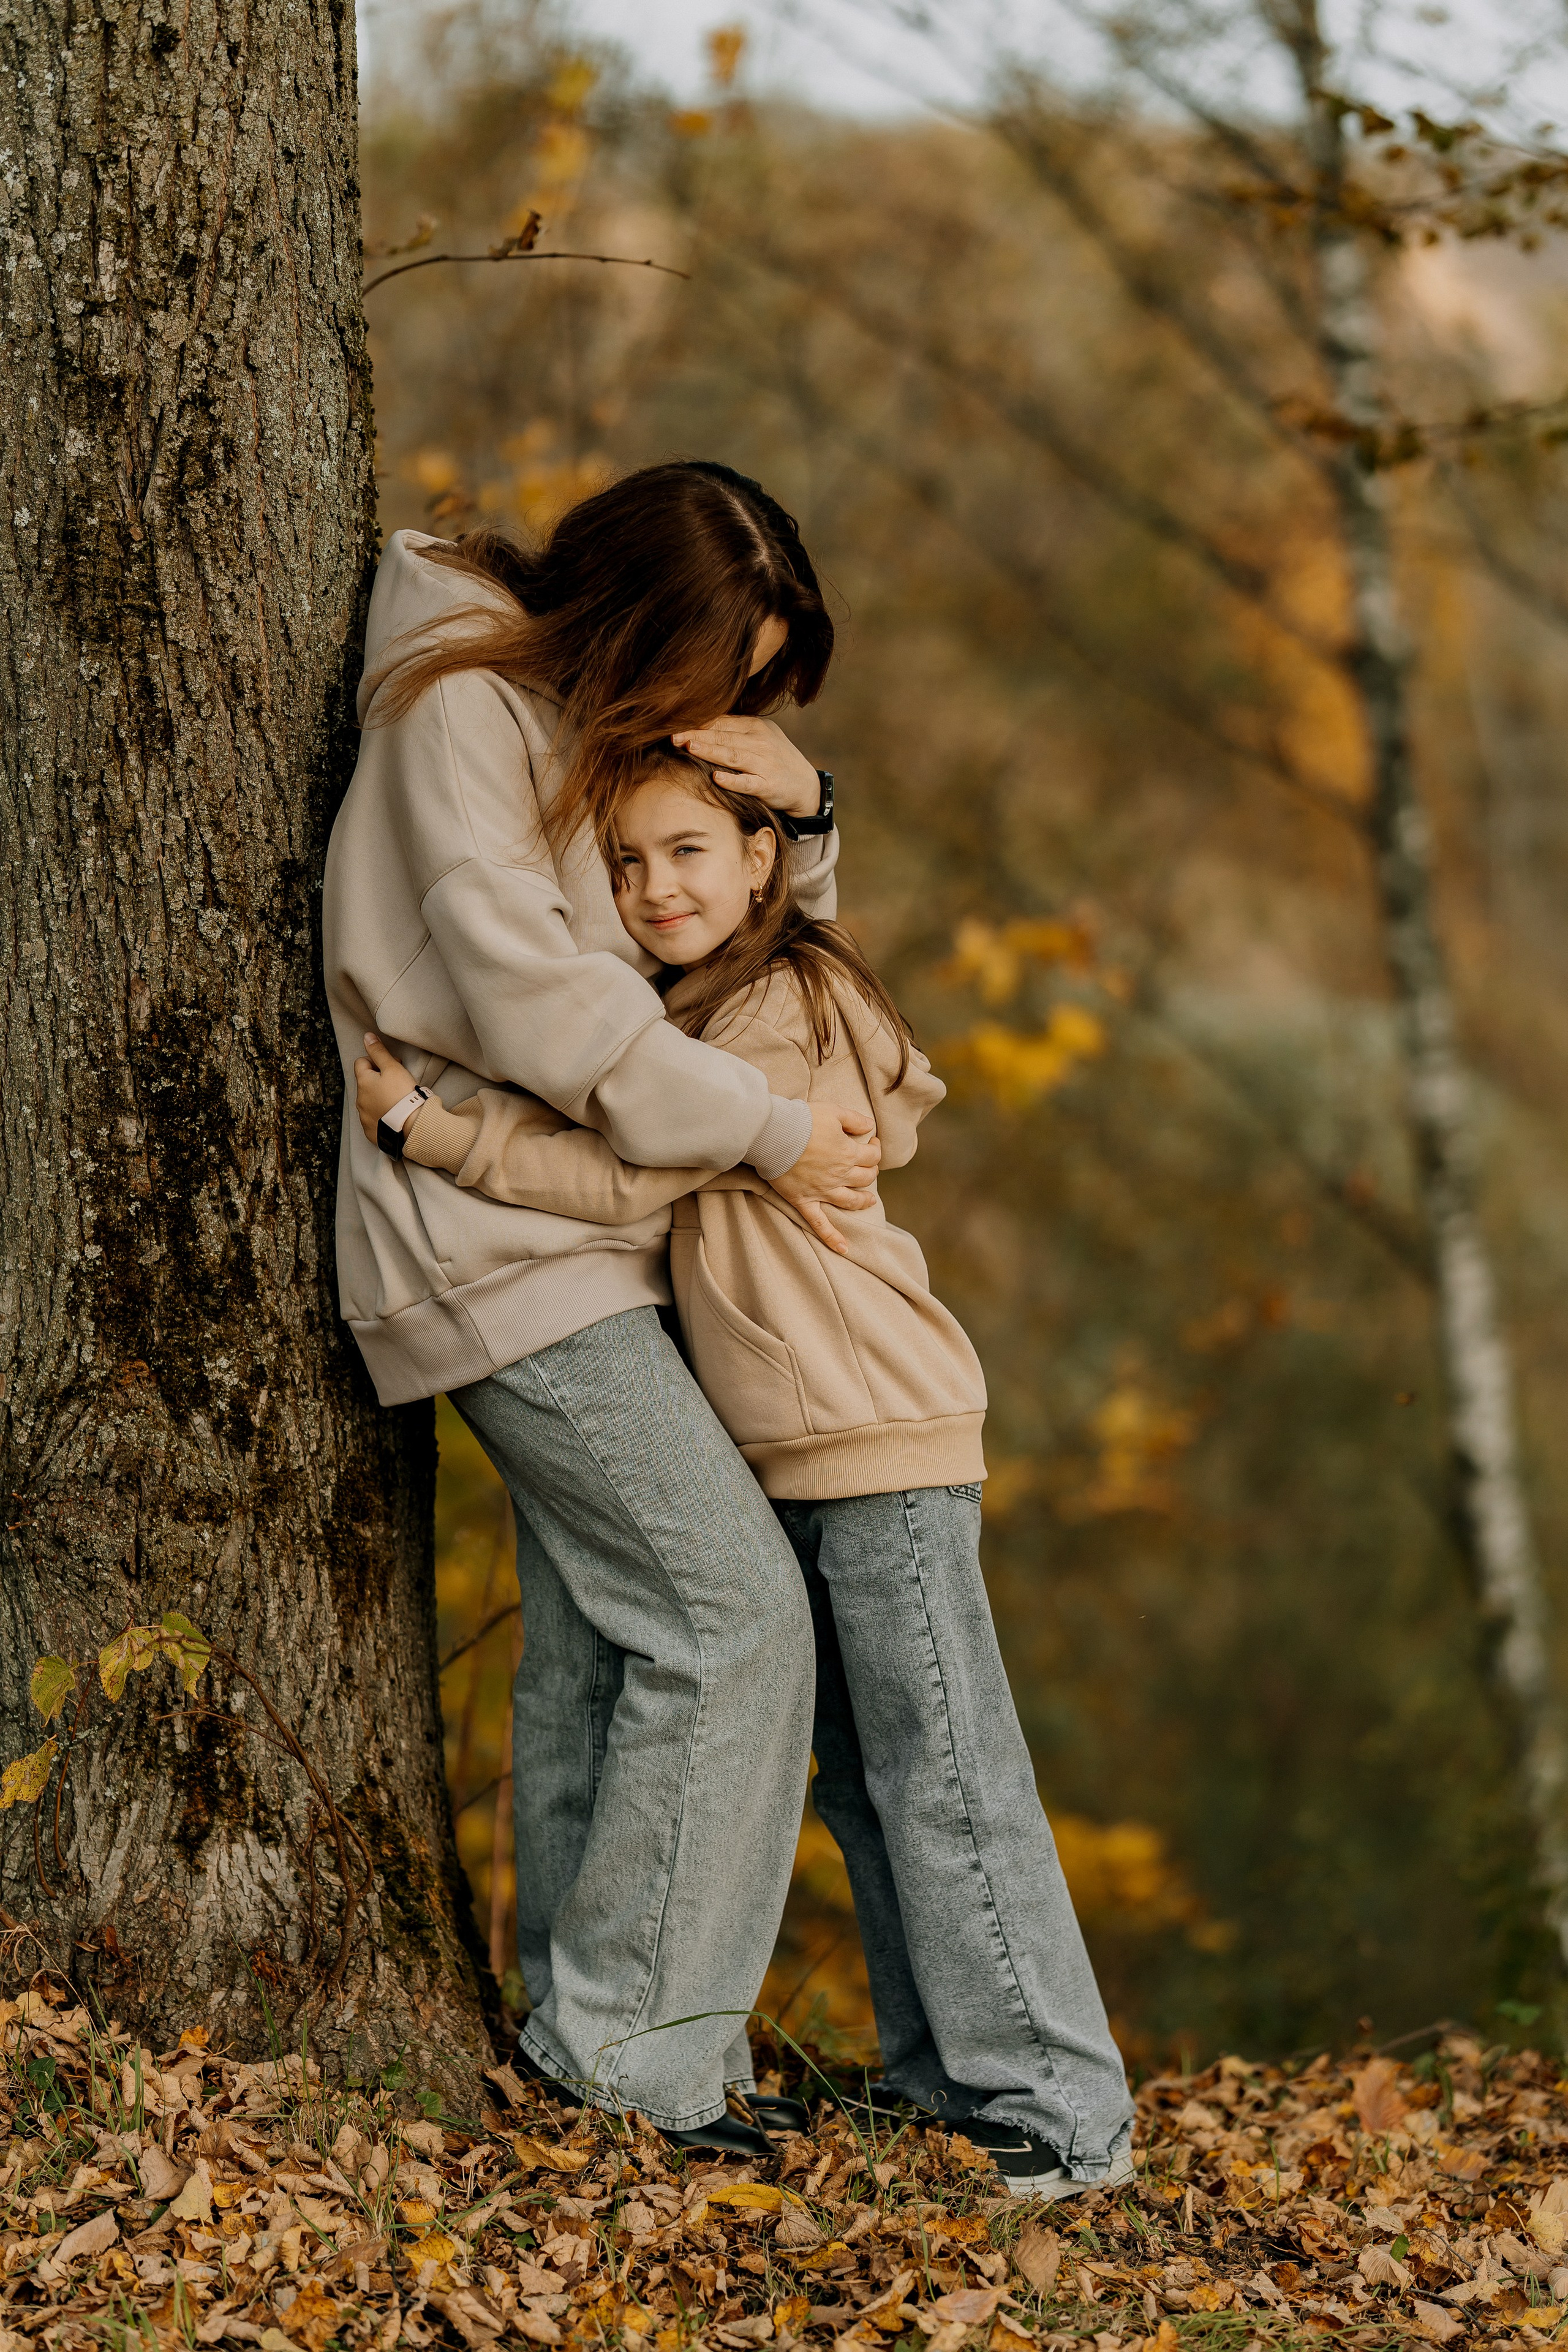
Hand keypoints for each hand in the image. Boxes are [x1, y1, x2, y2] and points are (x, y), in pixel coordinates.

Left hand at [354, 1033, 416, 1143]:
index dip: (376, 1061)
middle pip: (366, 1083)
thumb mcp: (393, 1068)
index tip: (392, 1066)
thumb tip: (367, 1037)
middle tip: (398, 1082)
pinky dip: (382, 1115)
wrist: (412, 1125)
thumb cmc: (404, 1094)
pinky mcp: (371, 1131)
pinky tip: (395, 1114)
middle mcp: (359, 1100)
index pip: (361, 1062)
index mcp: (363, 1082)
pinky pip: (374, 1119)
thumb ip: (379, 1051)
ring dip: (380, 1098)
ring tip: (398, 1101)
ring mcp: (364, 1117)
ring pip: (369, 1101)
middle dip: (379, 1080)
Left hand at [670, 715, 821, 818]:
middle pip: (723, 736)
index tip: (675, 724)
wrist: (806, 786)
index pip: (722, 721)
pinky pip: (747, 782)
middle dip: (697, 734)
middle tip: (673, 735)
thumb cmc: (776, 760)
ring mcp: (764, 763)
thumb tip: (702, 724)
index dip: (698, 723)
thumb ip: (736, 731)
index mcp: (755, 726)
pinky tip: (716, 777)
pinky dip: (732, 780)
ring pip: (733, 755)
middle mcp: (760, 741)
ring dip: (710, 750)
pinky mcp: (768, 785)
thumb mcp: (761, 738)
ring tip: (689, 747)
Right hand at [769, 1104, 879, 1253]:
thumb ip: (855, 1119)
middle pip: (865, 1178)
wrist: (772, 1134)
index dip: (876, 1148)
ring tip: (870, 1201)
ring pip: (850, 1201)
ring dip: (863, 1201)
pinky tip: (844, 1248)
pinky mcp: (804, 1200)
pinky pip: (820, 1224)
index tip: (872, 1141)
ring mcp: (822, 1191)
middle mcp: (839, 1175)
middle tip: (868, 1165)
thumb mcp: (833, 1111)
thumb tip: (871, 1126)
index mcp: (848, 1153)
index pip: (872, 1155)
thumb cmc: (802, 1119)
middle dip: (871, 1171)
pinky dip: (832, 1237)